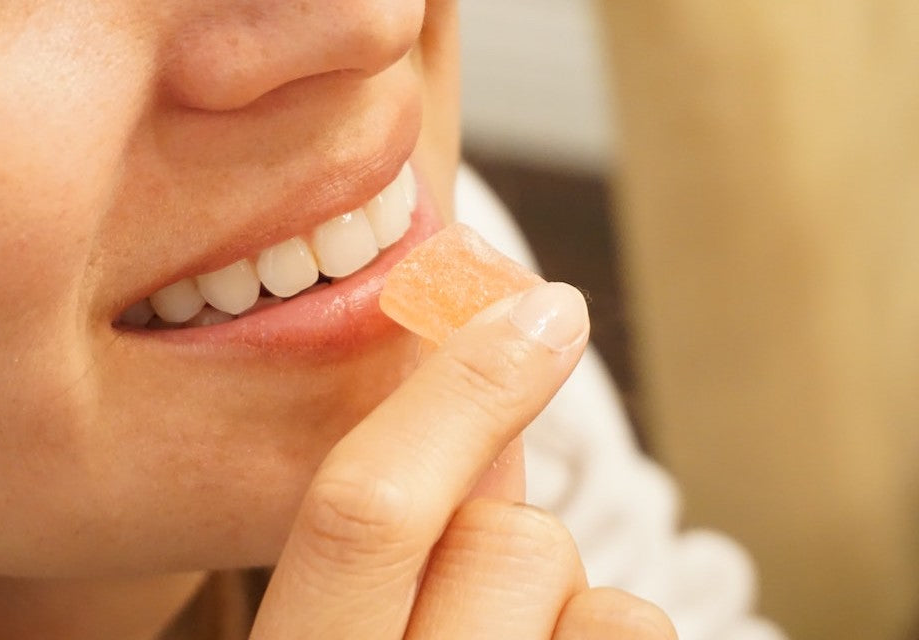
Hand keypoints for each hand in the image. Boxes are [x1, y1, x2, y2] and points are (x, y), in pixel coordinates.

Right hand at [250, 282, 675, 638]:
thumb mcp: (335, 630)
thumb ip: (394, 533)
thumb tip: (483, 404)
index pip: (362, 514)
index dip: (454, 393)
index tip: (540, 311)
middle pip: (508, 541)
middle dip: (506, 539)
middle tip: (475, 599)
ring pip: (599, 599)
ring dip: (565, 611)